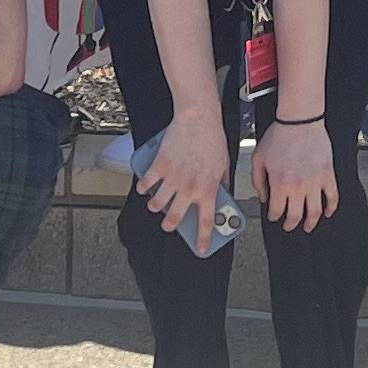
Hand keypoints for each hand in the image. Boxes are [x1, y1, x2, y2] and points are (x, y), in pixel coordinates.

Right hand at [135, 106, 232, 245]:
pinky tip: (145, 187)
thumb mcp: (224, 164)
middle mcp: (189, 188)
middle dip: (170, 226)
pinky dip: (144, 187)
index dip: (203, 239)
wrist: (198, 118)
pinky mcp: (160, 165)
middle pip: (176, 218)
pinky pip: (147, 183)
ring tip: (156, 205)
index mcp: (208, 189)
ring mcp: (173, 178)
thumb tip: (223, 191)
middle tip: (169, 225)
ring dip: (156, 207)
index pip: (206, 222)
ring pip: (158, 204)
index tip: (201, 249)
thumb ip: (222, 182)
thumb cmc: (212, 138)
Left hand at [252, 117, 338, 230]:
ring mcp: (315, 182)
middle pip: (296, 216)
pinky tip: (327, 212)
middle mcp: (298, 186)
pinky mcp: (328, 175)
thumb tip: (264, 198)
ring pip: (315, 212)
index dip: (274, 217)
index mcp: (280, 183)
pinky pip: (333, 197)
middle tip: (289, 226)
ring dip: (311, 223)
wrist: (299, 120)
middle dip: (290, 225)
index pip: (277, 211)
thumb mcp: (258, 158)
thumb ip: (258, 181)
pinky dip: (331, 208)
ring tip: (308, 226)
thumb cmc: (278, 136)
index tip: (274, 217)